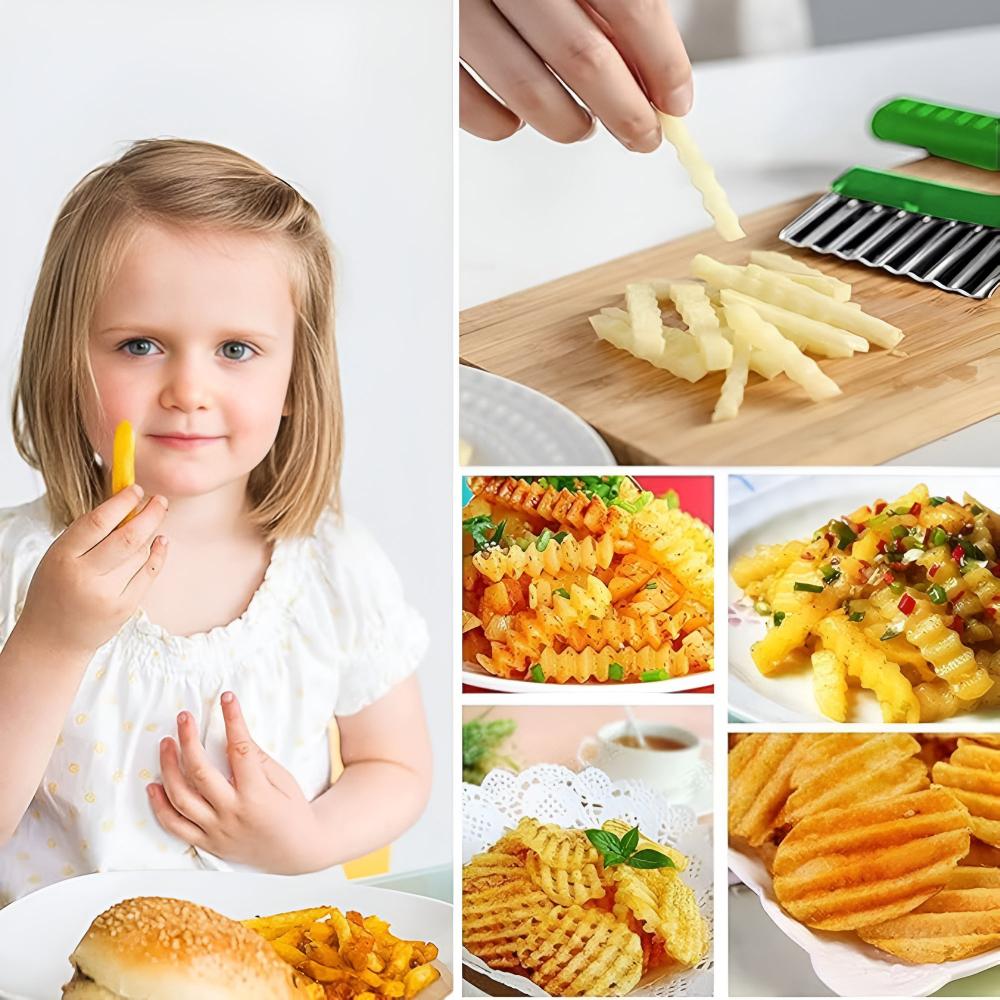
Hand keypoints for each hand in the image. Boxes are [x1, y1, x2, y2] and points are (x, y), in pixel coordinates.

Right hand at [15, 485, 167, 657]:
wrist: (53, 640)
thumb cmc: (57, 590)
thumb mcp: (60, 557)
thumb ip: (89, 534)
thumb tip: (129, 505)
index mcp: (63, 557)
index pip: (98, 522)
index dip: (122, 502)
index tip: (137, 489)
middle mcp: (85, 576)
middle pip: (129, 537)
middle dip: (150, 513)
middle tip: (160, 500)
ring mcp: (107, 595)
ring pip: (141, 553)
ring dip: (150, 534)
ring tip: (150, 524)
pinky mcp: (125, 608)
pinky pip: (150, 573)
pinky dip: (158, 553)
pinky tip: (161, 542)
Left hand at [147, 692, 323, 873]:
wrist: (297, 852)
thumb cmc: (293, 811)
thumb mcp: (284, 780)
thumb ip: (259, 760)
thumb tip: (235, 736)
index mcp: (257, 794)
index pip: (240, 749)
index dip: (233, 720)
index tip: (227, 699)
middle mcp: (233, 813)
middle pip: (200, 771)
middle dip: (189, 739)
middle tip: (184, 717)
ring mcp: (217, 830)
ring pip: (181, 798)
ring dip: (169, 767)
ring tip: (166, 743)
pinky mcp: (207, 843)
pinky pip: (175, 826)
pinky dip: (160, 806)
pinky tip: (154, 785)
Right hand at [460, 0, 691, 149]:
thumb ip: (614, 2)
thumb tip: (651, 67)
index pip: (630, 6)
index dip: (663, 62)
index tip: (675, 98)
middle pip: (583, 58)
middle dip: (625, 111)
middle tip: (643, 133)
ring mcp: (462, 10)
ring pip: (527, 92)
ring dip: (568, 124)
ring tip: (583, 125)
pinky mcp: (432, 42)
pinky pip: (470, 104)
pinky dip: (503, 125)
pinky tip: (520, 118)